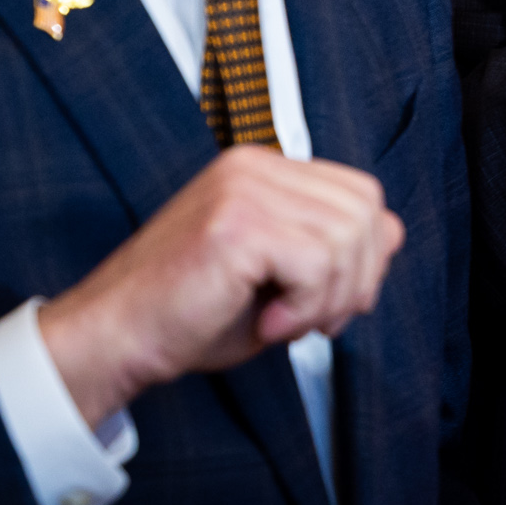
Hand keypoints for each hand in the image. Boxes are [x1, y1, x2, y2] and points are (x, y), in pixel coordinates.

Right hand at [37, 144, 403, 428]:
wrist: (114, 337)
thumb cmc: (186, 313)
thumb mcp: (276, 273)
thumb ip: (331, 248)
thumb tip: (391, 235)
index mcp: (264, 170)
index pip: (362, 194)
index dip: (366, 255)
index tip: (331, 299)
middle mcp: (254, 167)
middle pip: (366, 212)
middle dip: (357, 279)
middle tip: (315, 318)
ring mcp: (243, 190)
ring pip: (348, 239)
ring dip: (330, 299)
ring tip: (286, 321)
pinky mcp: (236, 224)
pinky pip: (318, 264)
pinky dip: (306, 308)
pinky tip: (268, 323)